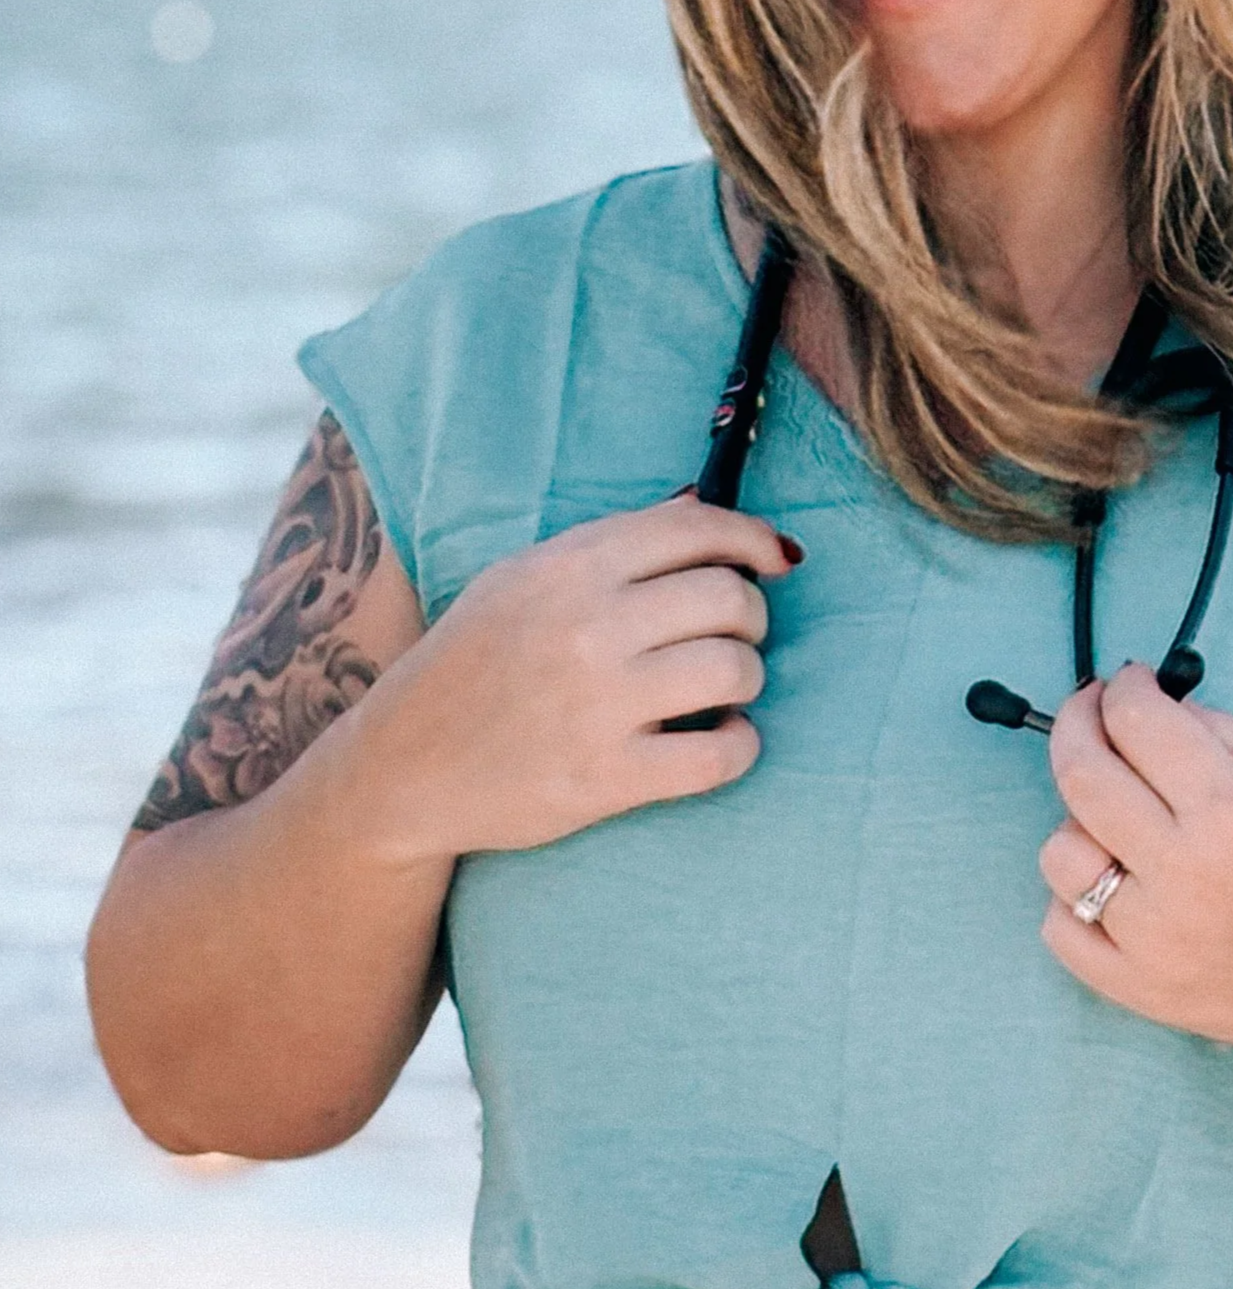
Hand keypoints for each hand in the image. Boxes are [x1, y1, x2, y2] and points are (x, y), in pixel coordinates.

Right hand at [338, 495, 796, 864]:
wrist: (402, 765)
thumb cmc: (472, 661)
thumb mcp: (522, 577)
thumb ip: (609, 546)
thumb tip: (704, 510)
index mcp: (570, 564)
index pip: (697, 527)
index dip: (753, 539)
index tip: (774, 561)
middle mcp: (588, 625)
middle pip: (729, 597)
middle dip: (752, 616)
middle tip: (735, 636)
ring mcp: (598, 703)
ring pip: (735, 668)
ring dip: (747, 678)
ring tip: (724, 690)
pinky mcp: (605, 777)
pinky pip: (721, 754)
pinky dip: (742, 745)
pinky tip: (724, 738)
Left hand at [1039, 662, 1232, 1068]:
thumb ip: (1222, 732)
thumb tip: (1154, 706)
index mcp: (1232, 808)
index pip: (1136, 721)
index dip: (1121, 687)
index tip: (1126, 683)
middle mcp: (1184, 871)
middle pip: (1080, 775)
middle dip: (1075, 722)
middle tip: (1091, 713)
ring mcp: (1155, 938)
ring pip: (1059, 853)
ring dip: (1076, 818)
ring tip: (1115, 816)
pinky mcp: (1141, 990)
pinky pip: (1060, 931)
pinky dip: (1072, 898)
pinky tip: (1111, 881)